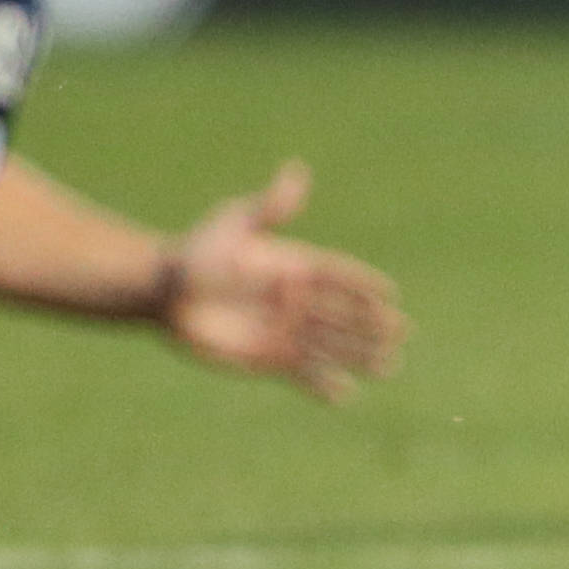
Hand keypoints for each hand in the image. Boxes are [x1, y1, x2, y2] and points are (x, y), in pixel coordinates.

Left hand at [165, 161, 405, 399]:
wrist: (165, 290)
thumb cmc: (198, 250)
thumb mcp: (235, 223)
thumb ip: (271, 206)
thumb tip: (297, 172)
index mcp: (295, 266)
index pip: (339, 277)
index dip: (364, 285)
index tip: (390, 293)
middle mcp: (295, 300)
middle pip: (344, 315)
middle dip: (373, 325)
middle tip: (403, 332)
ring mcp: (282, 331)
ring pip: (331, 346)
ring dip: (360, 357)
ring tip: (390, 366)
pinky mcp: (264, 358)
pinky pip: (300, 374)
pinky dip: (321, 386)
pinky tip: (345, 396)